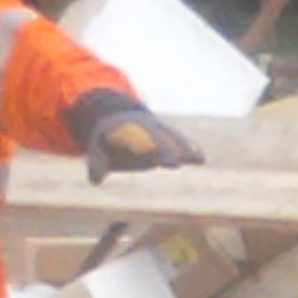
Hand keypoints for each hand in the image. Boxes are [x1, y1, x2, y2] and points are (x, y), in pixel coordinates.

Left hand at [86, 112, 203, 183]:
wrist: (121, 118)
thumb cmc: (109, 141)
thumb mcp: (97, 150)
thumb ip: (97, 164)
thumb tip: (95, 179)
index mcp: (126, 129)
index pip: (135, 138)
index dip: (143, 146)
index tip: (150, 155)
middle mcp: (145, 128)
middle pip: (158, 138)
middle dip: (165, 150)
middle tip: (174, 164)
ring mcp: (159, 131)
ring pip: (173, 138)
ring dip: (184, 149)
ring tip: (197, 160)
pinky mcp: (169, 137)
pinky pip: (182, 142)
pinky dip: (191, 150)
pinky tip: (201, 160)